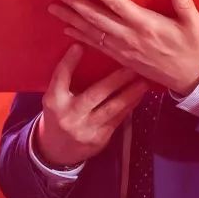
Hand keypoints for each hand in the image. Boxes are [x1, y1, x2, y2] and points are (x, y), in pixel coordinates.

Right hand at [35, 44, 147, 167]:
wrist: (56, 151)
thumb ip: (68, 80)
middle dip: (116, 80)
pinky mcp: (99, 139)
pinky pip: (118, 120)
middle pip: (94, 94)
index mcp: (54, 102)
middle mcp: (69, 115)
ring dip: (130, 94)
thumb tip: (88, 49)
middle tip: (132, 66)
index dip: (68, 62)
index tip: (80, 46)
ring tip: (144, 81)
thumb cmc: (60, 114)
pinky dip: (129, 106)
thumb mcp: (57, 98)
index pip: (60, 78)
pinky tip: (139, 96)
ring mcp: (85, 129)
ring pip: (111, 109)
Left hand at [47, 0, 198, 96]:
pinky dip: (80, 37)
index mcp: (147, 25)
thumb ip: (185, 4)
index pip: (119, 7)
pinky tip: (67, 30)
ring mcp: (123, 49)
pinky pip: (96, 46)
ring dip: (70, 19)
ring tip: (53, 8)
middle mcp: (130, 37)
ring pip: (92, 32)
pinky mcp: (122, 58)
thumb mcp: (196, 25)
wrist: (191, 79)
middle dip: (74, 4)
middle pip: (97, 18)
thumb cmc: (194, 48)